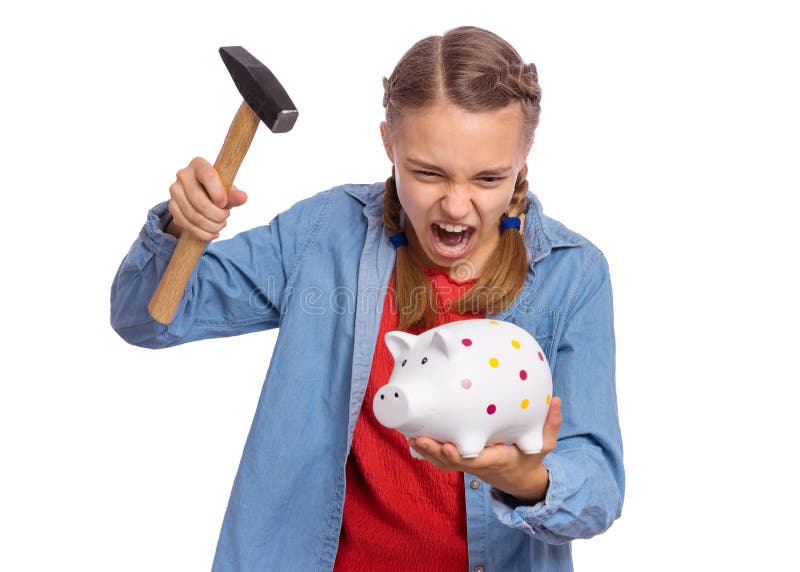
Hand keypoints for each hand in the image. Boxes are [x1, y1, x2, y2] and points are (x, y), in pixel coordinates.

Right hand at [166, 157, 247, 239]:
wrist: (200, 197)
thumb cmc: (217, 190)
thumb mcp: (227, 191)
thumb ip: (234, 194)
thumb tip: (243, 197)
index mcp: (199, 164)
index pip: (208, 176)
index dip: (218, 194)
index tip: (225, 204)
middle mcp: (183, 175)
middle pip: (200, 203)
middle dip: (217, 216)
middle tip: (226, 217)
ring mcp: (175, 191)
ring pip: (194, 216)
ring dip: (212, 226)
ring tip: (221, 225)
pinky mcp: (172, 207)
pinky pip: (188, 225)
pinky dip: (204, 233)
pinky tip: (213, 233)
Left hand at [409, 396, 561, 503]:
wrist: (519, 479)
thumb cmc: (530, 458)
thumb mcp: (543, 445)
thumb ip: (550, 424)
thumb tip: (556, 400)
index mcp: (496, 460)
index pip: (475, 461)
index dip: (460, 456)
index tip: (450, 447)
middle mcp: (477, 464)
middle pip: (451, 462)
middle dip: (434, 452)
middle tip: (419, 438)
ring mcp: (467, 464)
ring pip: (441, 462)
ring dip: (425, 450)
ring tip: (410, 435)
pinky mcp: (460, 459)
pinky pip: (440, 457)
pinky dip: (426, 450)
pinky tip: (412, 435)